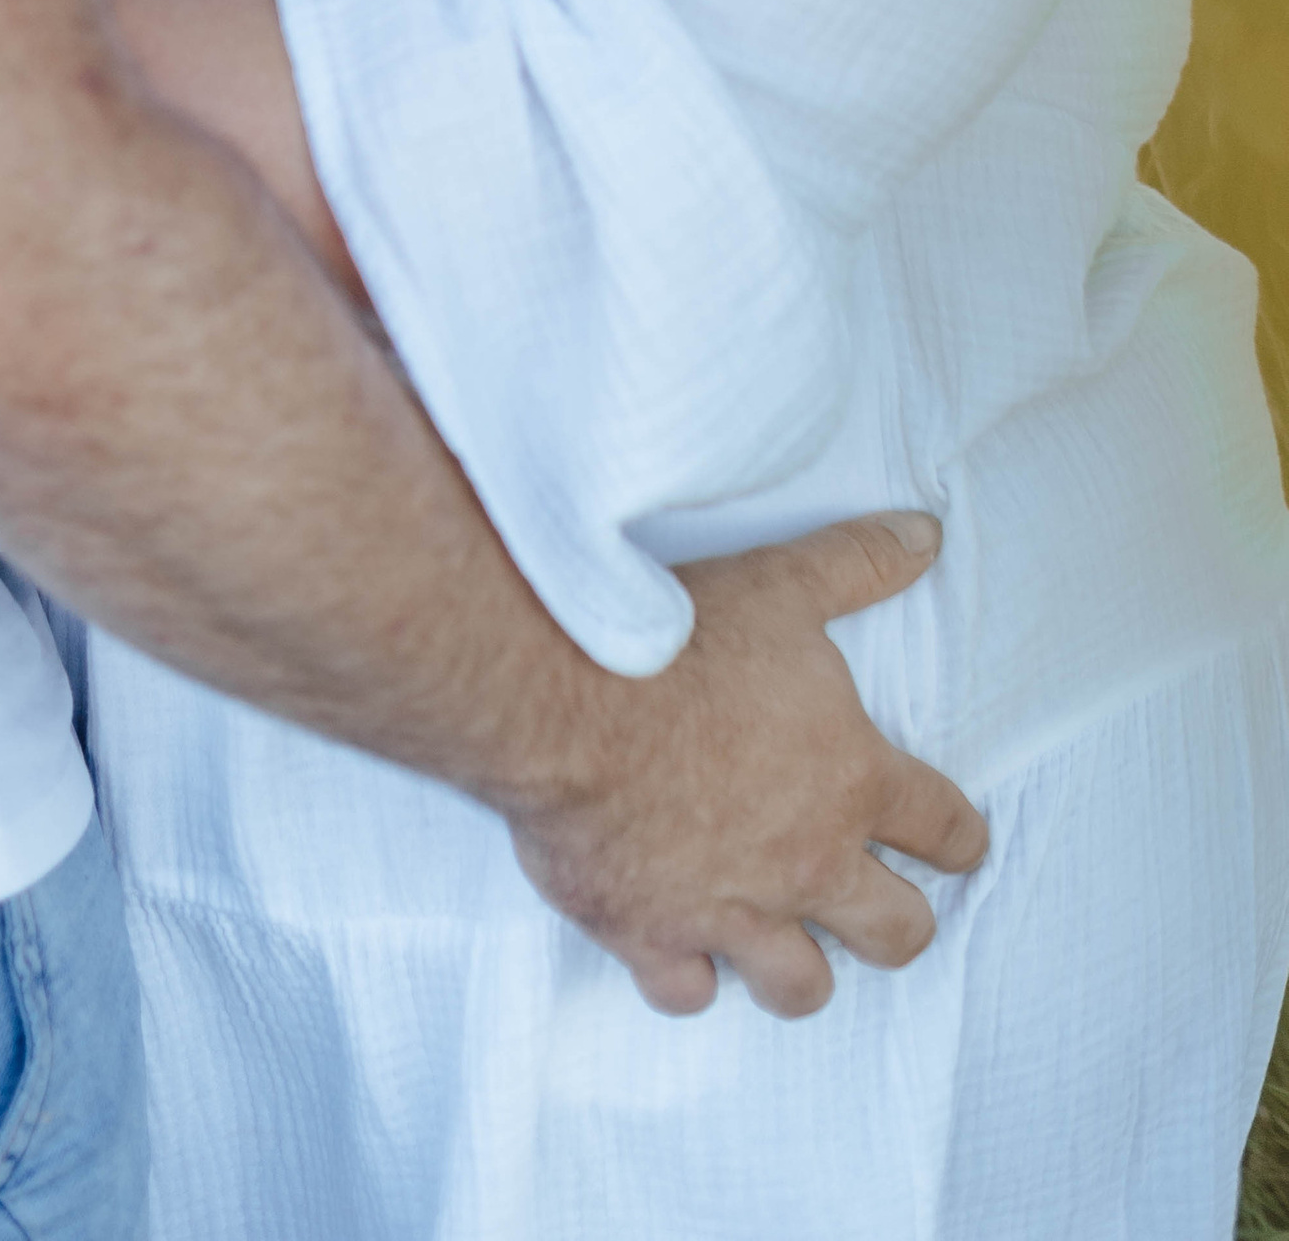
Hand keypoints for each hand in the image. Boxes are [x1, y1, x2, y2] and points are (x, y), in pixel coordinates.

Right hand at [505, 509, 987, 1018]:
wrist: (566, 697)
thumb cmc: (679, 640)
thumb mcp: (781, 585)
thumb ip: (858, 564)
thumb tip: (927, 535)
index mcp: (852, 782)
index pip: (944, 828)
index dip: (959, 836)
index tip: (959, 842)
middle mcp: (807, 863)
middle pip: (895, 933)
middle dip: (896, 922)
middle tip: (877, 901)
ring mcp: (732, 911)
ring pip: (801, 986)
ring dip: (800, 969)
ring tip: (787, 945)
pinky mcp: (652, 933)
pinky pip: (689, 991)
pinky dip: (689, 974)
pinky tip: (684, 950)